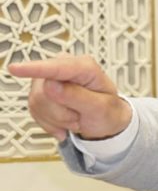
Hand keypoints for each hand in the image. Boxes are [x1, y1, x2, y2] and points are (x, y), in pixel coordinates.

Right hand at [8, 54, 131, 141]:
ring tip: (75, 118)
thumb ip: (78, 96)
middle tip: (78, 117)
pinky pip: (33, 110)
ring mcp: (49, 79)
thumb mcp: (101, 107)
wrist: (106, 121)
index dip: (35, 69)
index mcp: (84, 67)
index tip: (15, 69)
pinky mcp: (40, 92)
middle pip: (44, 92)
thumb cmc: (108, 111)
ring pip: (36, 103)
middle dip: (60, 112)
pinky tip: (64, 123)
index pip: (57, 67)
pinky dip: (50, 123)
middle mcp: (64, 68)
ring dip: (56, 119)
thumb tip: (52, 85)